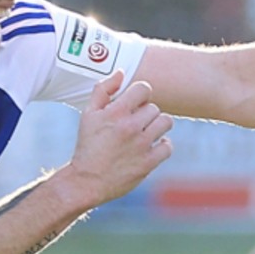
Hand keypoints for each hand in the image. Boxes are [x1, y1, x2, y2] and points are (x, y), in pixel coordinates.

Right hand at [57, 73, 172, 207]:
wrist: (86, 181)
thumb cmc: (88, 145)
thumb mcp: (88, 114)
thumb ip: (103, 90)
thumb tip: (121, 72)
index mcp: (115, 112)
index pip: (143, 88)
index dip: (141, 94)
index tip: (135, 103)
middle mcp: (130, 127)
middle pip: (154, 107)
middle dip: (145, 113)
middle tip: (135, 123)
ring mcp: (141, 145)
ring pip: (166, 122)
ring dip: (158, 126)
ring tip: (146, 132)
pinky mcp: (148, 163)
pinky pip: (168, 146)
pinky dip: (162, 145)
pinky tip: (151, 146)